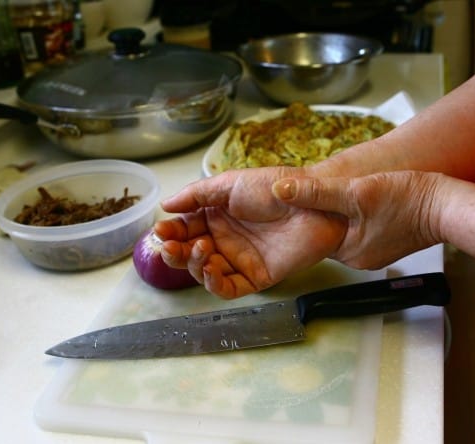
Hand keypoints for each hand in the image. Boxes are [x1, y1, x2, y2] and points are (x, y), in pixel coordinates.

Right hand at [154, 167, 346, 297]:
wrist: (314, 204)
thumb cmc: (277, 188)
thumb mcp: (231, 183)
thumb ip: (197, 194)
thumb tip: (166, 204)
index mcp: (218, 216)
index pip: (185, 228)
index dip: (171, 231)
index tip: (160, 230)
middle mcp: (226, 239)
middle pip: (190, 253)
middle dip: (175, 251)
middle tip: (169, 245)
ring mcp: (240, 259)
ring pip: (205, 272)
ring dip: (193, 265)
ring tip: (199, 249)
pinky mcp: (257, 276)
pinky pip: (229, 288)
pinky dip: (214, 284)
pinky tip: (208, 270)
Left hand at [272, 170, 445, 268]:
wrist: (447, 207)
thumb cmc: (408, 199)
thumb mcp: (356, 191)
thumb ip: (317, 192)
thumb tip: (279, 189)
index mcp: (348, 252)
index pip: (314, 233)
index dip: (306, 211)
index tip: (298, 193)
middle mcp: (359, 258)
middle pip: (329, 232)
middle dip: (324, 211)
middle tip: (319, 188)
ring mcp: (374, 253)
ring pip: (346, 229)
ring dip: (342, 212)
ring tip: (342, 191)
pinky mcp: (387, 242)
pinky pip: (363, 229)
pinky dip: (359, 215)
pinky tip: (363, 200)